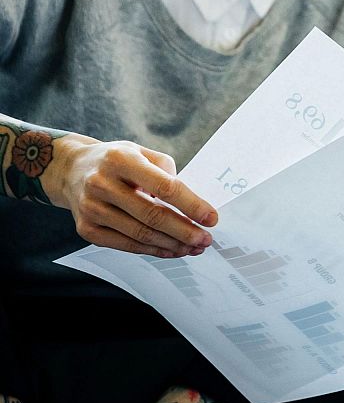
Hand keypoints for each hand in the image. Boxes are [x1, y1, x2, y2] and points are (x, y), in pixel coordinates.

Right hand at [42, 134, 216, 256]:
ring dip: (172, 244)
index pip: (164, 187)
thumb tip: (191, 203)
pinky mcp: (86, 229)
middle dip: (185, 231)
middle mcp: (102, 184)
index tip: (212, 218)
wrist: (71, 170)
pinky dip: (152, 250)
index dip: (191, 205)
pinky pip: (125, 245)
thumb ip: (167, 171)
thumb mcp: (141, 152)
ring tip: (193, 247)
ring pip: (140, 234)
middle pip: (152, 215)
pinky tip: (171, 250)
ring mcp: (91, 209)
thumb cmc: (116, 161)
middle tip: (206, 239)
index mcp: (120, 160)